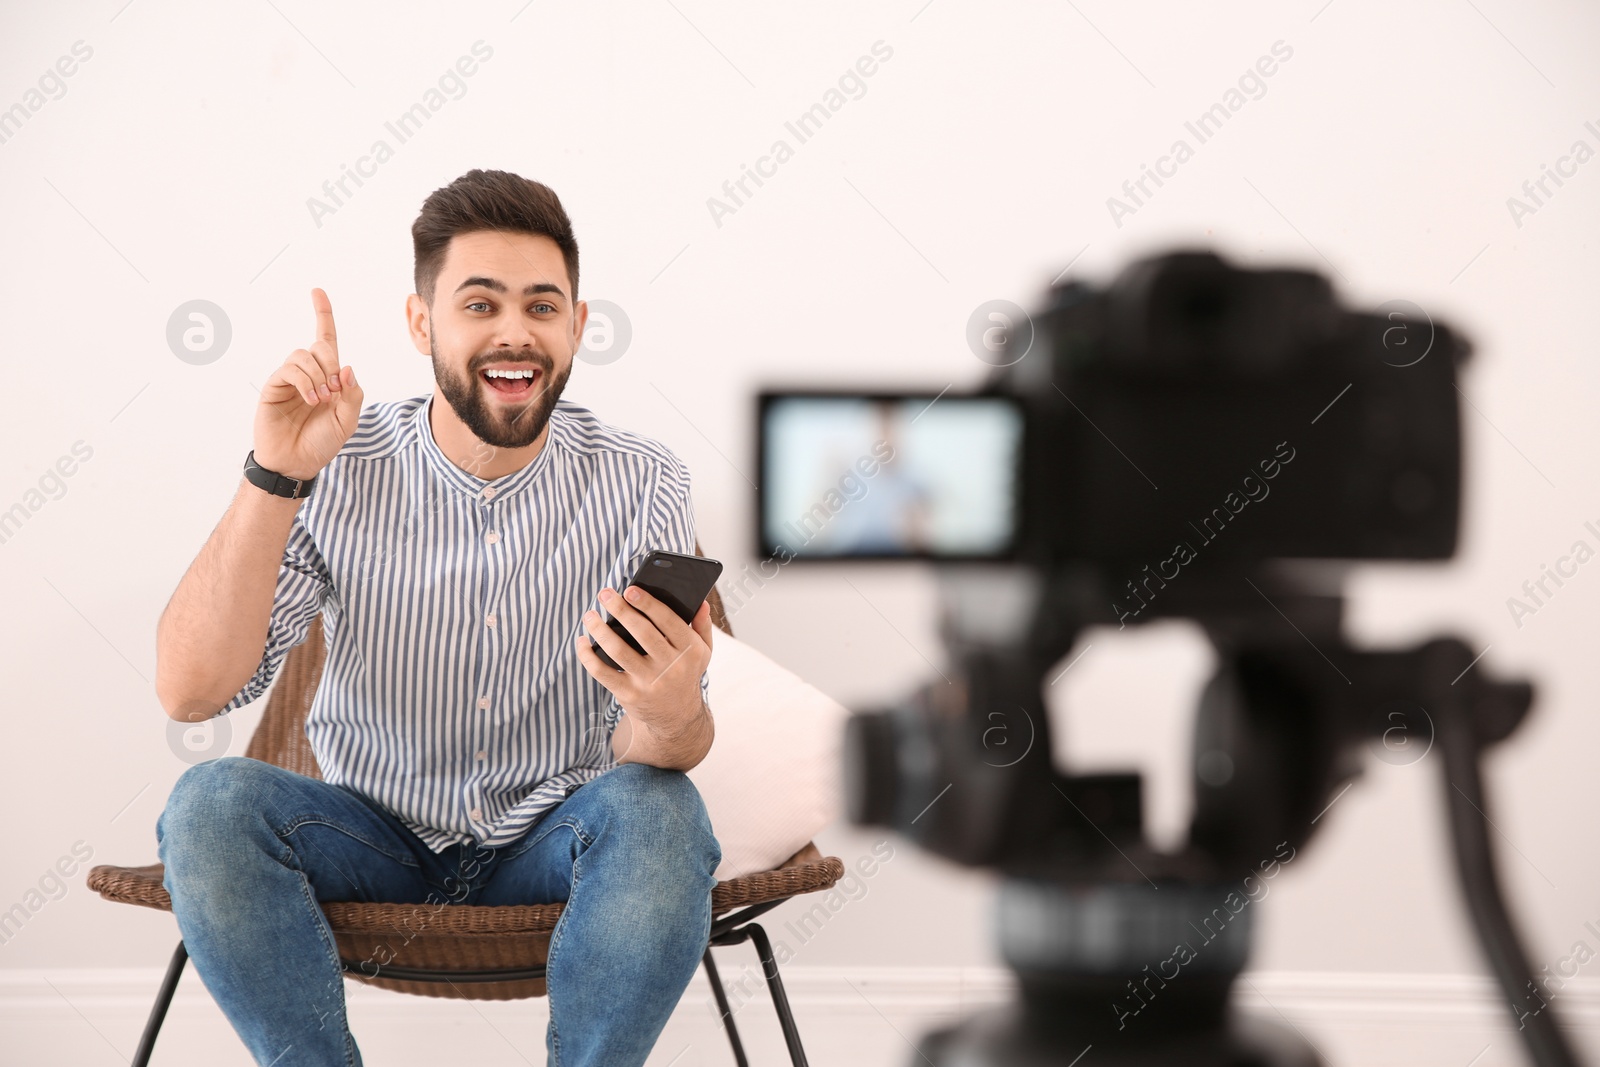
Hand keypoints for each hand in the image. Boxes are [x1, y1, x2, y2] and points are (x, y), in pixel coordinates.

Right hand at [253, 288, 363, 481]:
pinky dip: (305, 381)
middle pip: (321, 346)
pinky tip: (311, 399)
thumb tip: (347, 367)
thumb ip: (354, 394)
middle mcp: (309, 374)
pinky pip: (291, 369)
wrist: (296, 462)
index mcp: (329, 378)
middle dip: (332, 363)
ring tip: (321, 399)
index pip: (326, 340)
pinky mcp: (275, 386)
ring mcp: (291, 379)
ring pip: (304, 355)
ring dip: (319, 375)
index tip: (317, 292)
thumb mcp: (349, 420)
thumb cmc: (322, 442)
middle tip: (335, 390)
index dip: (323, 315)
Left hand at [575, 586, 712, 730]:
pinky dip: (587, 656)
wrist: (677, 717)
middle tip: (604, 594)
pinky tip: (582, 641)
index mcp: (689, 650)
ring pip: (618, 650)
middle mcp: (670, 667)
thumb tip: (701, 602)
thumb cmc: (685, 673)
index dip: (648, 604)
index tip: (630, 590)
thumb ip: (701, 625)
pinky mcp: (629, 694)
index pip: (668, 621)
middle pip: (641, 632)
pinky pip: (603, 672)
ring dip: (600, 630)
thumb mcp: (702, 652)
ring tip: (590, 615)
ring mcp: (648, 682)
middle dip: (620, 610)